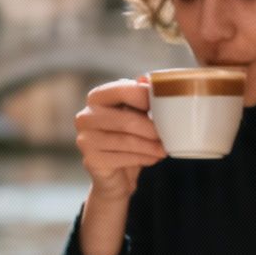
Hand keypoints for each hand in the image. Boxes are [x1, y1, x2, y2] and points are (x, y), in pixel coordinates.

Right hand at [75, 78, 163, 200]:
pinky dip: (143, 158)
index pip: (121, 90)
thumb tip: (147, 79)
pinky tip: (153, 158)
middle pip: (126, 120)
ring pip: (127, 141)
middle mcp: (85, 116)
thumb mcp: (136, 114)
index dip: (145, 96)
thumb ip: (140, 97)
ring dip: (151, 146)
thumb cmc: (128, 138)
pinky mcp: (91, 160)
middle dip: (152, 129)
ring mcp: (85, 139)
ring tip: (165, 149)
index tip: (165, 104)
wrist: (116, 175)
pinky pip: (124, 158)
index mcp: (96, 98)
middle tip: (170, 134)